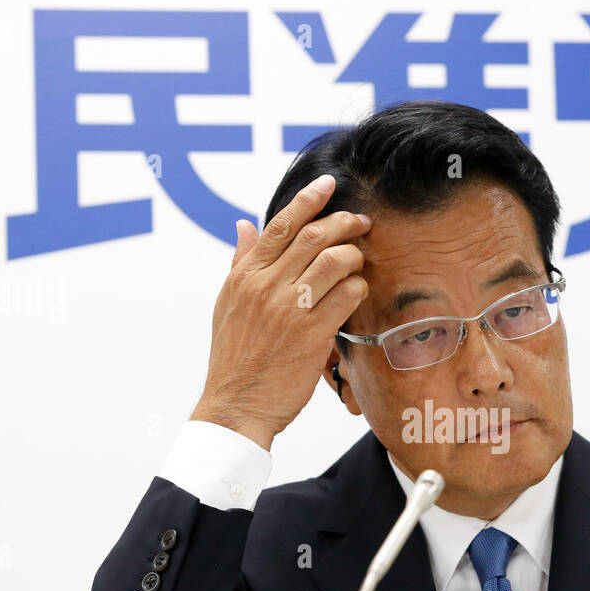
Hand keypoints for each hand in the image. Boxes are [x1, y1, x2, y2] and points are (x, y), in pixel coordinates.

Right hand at [190, 174, 370, 449]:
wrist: (235, 406)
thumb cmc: (234, 359)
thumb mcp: (227, 305)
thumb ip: (241, 262)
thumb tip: (245, 225)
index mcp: (244, 276)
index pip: (280, 225)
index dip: (308, 199)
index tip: (328, 185)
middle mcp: (265, 286)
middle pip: (313, 236)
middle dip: (344, 223)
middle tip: (361, 223)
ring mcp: (289, 309)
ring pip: (334, 260)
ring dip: (354, 256)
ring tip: (359, 262)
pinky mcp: (312, 333)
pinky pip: (347, 295)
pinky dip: (358, 288)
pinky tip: (357, 294)